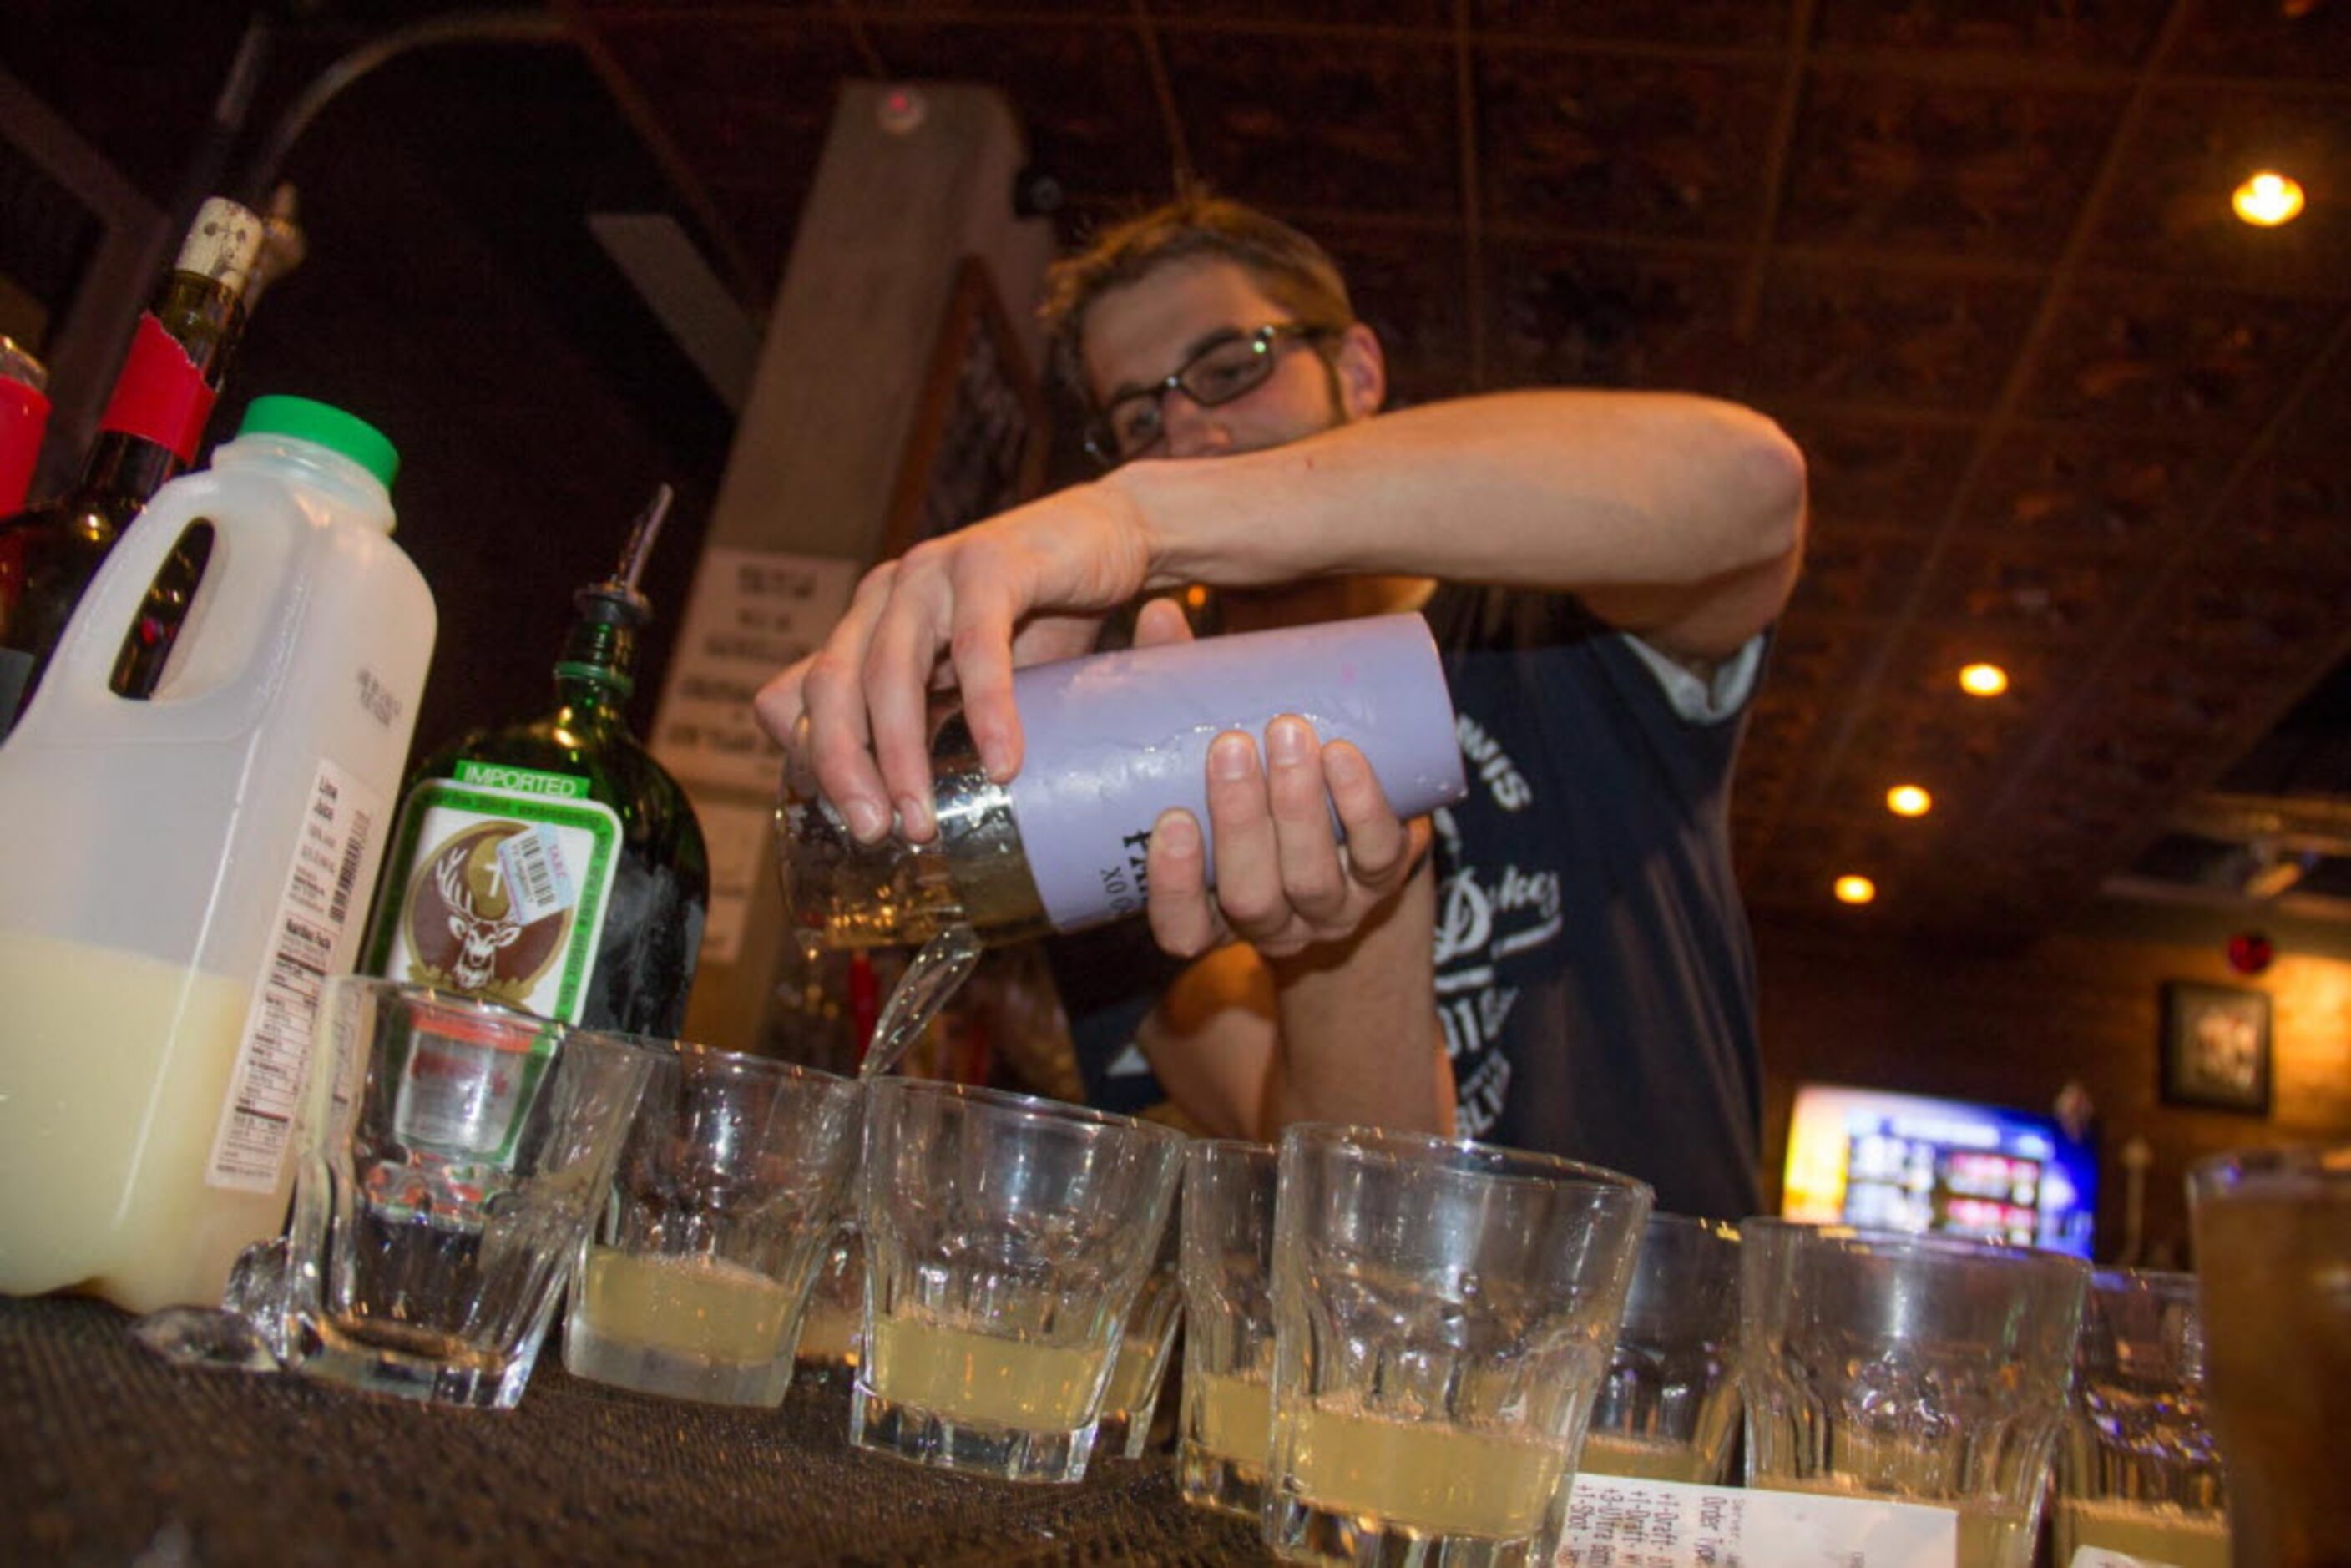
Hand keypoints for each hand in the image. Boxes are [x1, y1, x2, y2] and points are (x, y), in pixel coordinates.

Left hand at [751, 482, 1161, 841]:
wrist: (1112, 539)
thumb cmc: (1041, 620)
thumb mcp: (969, 681)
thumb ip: (932, 722)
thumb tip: (907, 813)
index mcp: (865, 626)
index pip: (796, 695)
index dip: (808, 760)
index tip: (847, 821)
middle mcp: (883, 596)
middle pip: (831, 686)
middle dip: (843, 769)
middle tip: (874, 834)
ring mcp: (930, 573)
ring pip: (890, 670)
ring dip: (902, 755)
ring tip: (924, 820)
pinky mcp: (989, 562)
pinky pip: (975, 644)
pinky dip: (986, 710)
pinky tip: (1003, 763)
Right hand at [1138, 596, 1427, 960]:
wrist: (1351, 836)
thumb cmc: (1255, 790)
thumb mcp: (1206, 759)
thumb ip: (1177, 698)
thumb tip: (1162, 613)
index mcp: (1211, 914)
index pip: (1180, 930)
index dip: (1174, 888)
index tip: (1171, 820)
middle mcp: (1271, 924)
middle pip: (1251, 898)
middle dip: (1242, 823)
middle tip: (1232, 744)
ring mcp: (1332, 907)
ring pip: (1314, 879)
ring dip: (1301, 807)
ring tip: (1287, 732)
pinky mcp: (1385, 875)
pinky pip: (1380, 852)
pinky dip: (1364, 805)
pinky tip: (1345, 756)